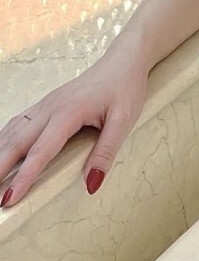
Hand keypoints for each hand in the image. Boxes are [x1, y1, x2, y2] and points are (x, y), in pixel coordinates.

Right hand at [0, 53, 148, 208]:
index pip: (41, 151)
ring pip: (12, 132)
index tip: (8, 200)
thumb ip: (106, 152)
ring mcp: (46, 104)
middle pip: (17, 142)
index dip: (24, 177)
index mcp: (68, 113)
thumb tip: (91, 184)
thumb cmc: (125, 87)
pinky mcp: (46, 104)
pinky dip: (3, 140)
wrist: (124, 60)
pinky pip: (18, 123)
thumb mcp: (124, 120)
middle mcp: (51, 108)